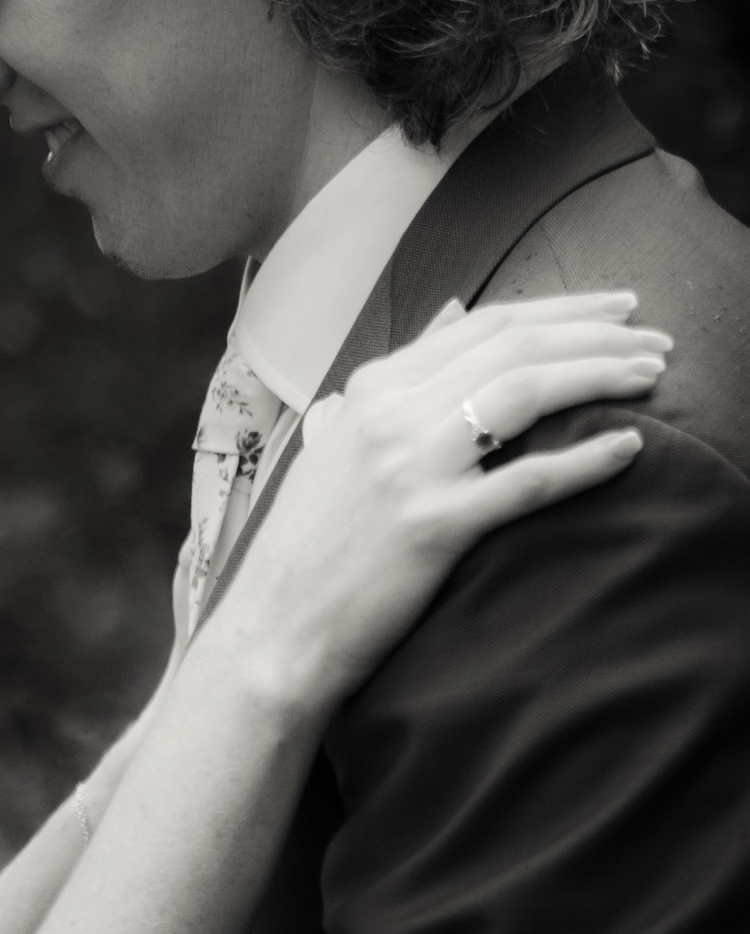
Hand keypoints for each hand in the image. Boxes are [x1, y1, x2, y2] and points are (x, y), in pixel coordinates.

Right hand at [197, 292, 667, 717]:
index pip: (482, 324)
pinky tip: (628, 448)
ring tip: (652, 376)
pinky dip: (584, 461)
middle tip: (656, 339)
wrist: (277, 622)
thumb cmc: (313, 538)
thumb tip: (451, 315)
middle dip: (596, 335)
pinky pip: (526, 481)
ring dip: (599, 375)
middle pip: (513, 347)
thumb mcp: (341, 437)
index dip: (560, 310)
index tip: (616, 310)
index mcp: (371, 386)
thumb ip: (396, 378)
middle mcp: (390, 414)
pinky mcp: (433, 526)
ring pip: (523, 393)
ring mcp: (411, 467)